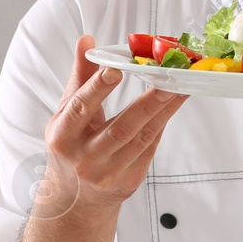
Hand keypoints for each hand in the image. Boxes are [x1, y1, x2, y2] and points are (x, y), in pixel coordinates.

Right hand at [40, 34, 187, 216]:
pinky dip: (162, 125)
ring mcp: (107, 174)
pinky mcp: (128, 182)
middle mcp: (84, 159)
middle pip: (120, 128)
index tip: (116, 69)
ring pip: (141, 138)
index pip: (80, 109)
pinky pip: (149, 149)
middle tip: (168, 80)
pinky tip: (173, 105)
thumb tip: (87, 41)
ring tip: (180, 88)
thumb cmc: (71, 147)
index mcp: (63, 137)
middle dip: (147, 103)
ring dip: (164, 111)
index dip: (97, 88)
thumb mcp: (66, 114)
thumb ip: (80, 77)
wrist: (74, 200)